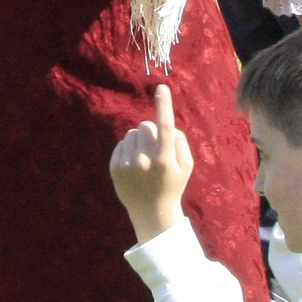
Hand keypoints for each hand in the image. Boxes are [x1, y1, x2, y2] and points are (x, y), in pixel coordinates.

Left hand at [109, 84, 194, 244]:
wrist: (151, 212)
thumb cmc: (172, 185)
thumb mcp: (187, 165)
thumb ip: (179, 141)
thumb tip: (164, 124)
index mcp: (165, 160)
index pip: (165, 127)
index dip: (164, 106)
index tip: (161, 88)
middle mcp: (145, 161)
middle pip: (145, 126)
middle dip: (151, 131)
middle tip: (156, 149)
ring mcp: (128, 165)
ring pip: (132, 133)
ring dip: (139, 141)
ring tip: (145, 160)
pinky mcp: (115, 168)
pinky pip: (121, 144)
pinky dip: (129, 149)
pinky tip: (135, 165)